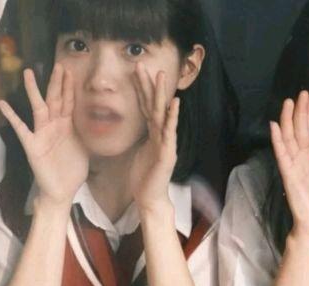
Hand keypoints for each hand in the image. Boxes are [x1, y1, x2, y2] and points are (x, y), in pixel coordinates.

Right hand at [0, 64, 88, 205]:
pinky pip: (21, 129)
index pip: (69, 102)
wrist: (62, 190)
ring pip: (39, 108)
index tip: (71, 71)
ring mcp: (42, 134)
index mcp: (68, 127)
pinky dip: (12, 117)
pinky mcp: (33, 145)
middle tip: (59, 64)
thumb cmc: (73, 171)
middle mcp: (55, 127)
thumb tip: (101, 121)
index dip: (69, 87)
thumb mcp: (86, 149)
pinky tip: (3, 104)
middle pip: (55, 100)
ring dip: (34, 91)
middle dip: (57, 83)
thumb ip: (88, 133)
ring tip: (28, 73)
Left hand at [130, 62, 179, 211]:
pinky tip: (175, 103)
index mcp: (152, 134)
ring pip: (162, 115)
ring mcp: (166, 143)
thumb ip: (140, 138)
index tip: (134, 73)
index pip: (145, 108)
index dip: (140, 90)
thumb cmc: (143, 177)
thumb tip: (134, 127)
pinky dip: (172, 118)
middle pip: (153, 106)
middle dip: (148, 86)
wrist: (149, 197)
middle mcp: (160, 135)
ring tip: (161, 77)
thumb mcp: (138, 152)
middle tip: (141, 65)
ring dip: (162, 95)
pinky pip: (169, 133)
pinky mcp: (167, 153)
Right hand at [270, 91, 308, 236]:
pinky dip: (278, 141)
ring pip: (290, 138)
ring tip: (288, 103)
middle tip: (300, 93)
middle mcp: (302, 157)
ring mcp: (294, 164)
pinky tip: (275, 127)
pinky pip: (282, 154)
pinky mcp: (289, 173)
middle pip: (300, 130)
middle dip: (300, 112)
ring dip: (288, 120)